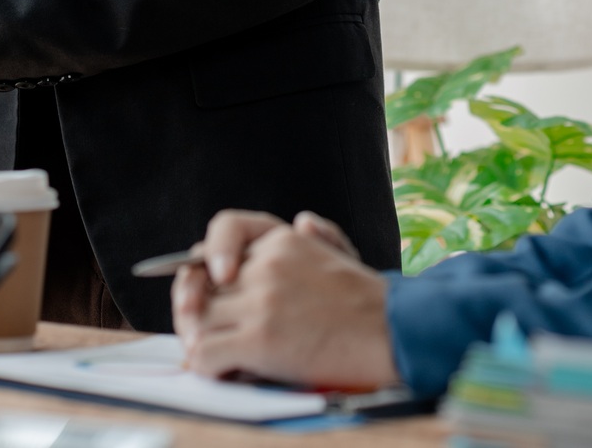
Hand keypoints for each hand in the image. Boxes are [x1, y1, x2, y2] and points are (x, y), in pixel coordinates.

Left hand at [176, 211, 394, 390]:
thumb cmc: (368, 303)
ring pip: (199, 319)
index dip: (208, 256)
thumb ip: (319, 237)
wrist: (391, 333)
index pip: (224, 229)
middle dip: (199, 309)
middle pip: (204, 284)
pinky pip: (205, 351)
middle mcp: (267, 264)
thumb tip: (303, 221)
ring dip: (203, 340)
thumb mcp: (342, 254)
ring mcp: (261, 300)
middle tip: (207, 329)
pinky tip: (226, 370)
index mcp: (283, 240)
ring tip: (222, 354)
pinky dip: (207, 366)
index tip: (213, 277)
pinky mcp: (260, 338)